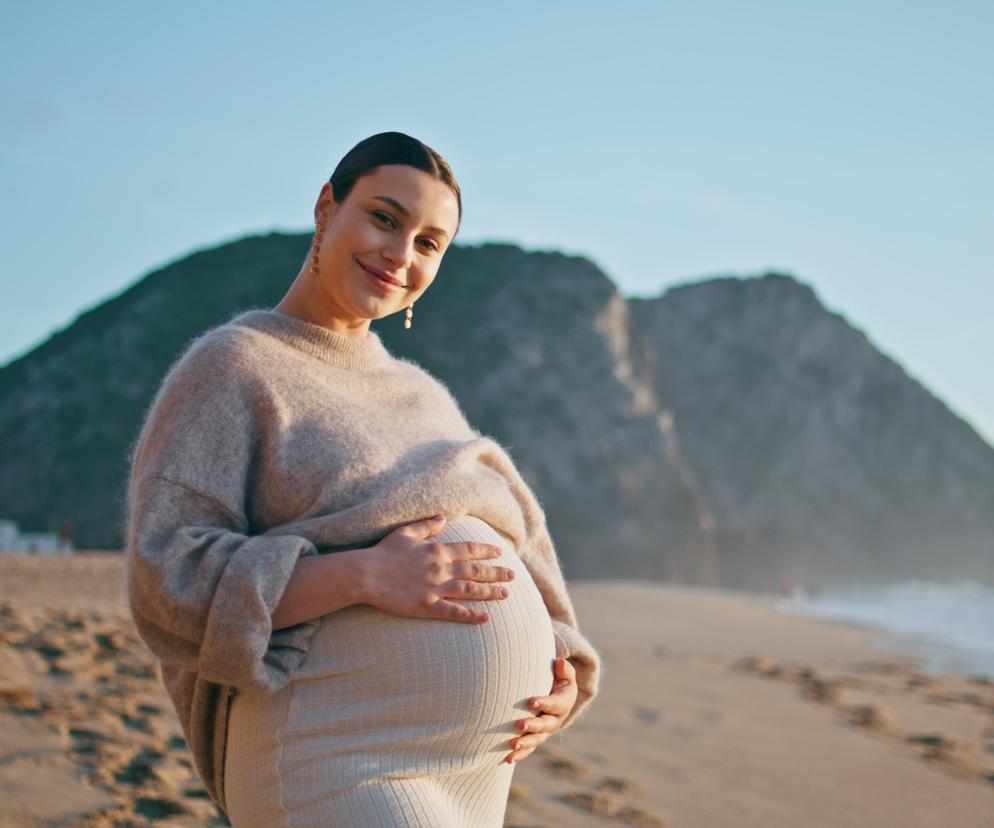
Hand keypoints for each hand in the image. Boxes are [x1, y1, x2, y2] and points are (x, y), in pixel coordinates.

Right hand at [356, 514, 515, 623]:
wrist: (366, 574)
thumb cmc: (383, 552)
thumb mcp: (405, 533)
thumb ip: (427, 526)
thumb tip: (443, 518)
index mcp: (437, 550)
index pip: (470, 550)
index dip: (487, 551)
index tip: (500, 552)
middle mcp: (441, 568)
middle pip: (476, 571)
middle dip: (496, 573)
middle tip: (513, 575)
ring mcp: (435, 588)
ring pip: (470, 590)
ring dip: (490, 592)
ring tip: (506, 594)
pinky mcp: (427, 606)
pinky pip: (454, 612)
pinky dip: (471, 615)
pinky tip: (485, 618)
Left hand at [504, 657, 577, 763]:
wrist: (558, 696)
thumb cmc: (558, 680)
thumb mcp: (565, 674)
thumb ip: (564, 669)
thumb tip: (559, 662)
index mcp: (563, 703)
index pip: (555, 704)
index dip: (544, 703)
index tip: (531, 701)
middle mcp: (555, 720)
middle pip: (546, 725)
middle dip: (533, 726)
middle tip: (520, 725)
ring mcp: (545, 731)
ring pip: (536, 740)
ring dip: (525, 744)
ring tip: (512, 745)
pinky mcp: (536, 738)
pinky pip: (529, 749)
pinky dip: (519, 755)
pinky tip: (507, 759)